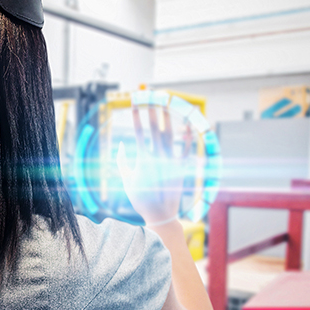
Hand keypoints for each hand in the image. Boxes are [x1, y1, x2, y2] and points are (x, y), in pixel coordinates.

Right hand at [116, 103, 190, 224]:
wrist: (160, 213)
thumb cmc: (140, 197)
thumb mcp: (126, 178)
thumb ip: (122, 160)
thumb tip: (121, 144)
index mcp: (142, 158)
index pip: (139, 131)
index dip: (137, 115)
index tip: (135, 103)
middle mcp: (157, 156)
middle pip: (154, 128)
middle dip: (152, 110)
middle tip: (150, 95)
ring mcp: (170, 160)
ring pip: (169, 134)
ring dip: (167, 117)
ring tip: (166, 103)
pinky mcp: (181, 167)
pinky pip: (185, 148)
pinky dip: (186, 136)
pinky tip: (187, 124)